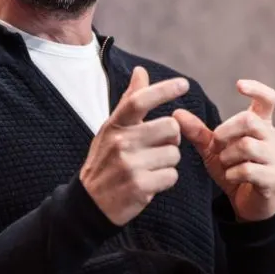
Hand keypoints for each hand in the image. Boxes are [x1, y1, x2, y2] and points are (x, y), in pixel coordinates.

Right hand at [80, 66, 188, 225]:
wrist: (91, 202)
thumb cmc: (105, 160)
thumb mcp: (112, 129)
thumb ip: (129, 101)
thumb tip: (141, 71)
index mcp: (114, 125)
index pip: (139, 101)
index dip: (163, 90)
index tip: (183, 84)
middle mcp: (121, 142)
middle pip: (170, 128)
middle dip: (171, 139)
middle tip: (157, 147)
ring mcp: (129, 165)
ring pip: (174, 154)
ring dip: (168, 161)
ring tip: (150, 166)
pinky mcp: (140, 186)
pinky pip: (172, 176)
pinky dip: (165, 180)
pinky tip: (149, 181)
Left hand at [174, 80, 274, 221]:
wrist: (247, 204)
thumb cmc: (233, 169)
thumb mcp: (213, 149)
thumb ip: (198, 132)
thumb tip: (176, 113)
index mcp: (261, 125)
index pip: (268, 99)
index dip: (256, 89)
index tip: (238, 85)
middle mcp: (272, 138)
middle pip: (249, 120)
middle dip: (224, 131)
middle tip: (216, 144)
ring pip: (247, 146)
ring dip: (227, 156)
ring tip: (224, 164)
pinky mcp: (274, 179)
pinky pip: (248, 169)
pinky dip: (232, 173)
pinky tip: (230, 177)